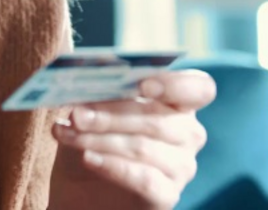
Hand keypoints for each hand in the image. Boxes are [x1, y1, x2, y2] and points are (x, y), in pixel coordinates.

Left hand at [48, 70, 215, 209]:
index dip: (175, 85)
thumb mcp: (93, 110)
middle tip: (77, 114)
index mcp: (179, 103)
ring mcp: (182, 167)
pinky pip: (144, 179)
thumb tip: (89, 71)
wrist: (83, 189)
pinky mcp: (167, 195)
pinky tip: (88, 158)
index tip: (142, 85)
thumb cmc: (94, 138)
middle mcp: (189, 134)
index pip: (199, 88)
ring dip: (100, 139)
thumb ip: (98, 88)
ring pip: (143, 147)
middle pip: (157, 119)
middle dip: (111, 115)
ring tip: (68, 133)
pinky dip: (112, 166)